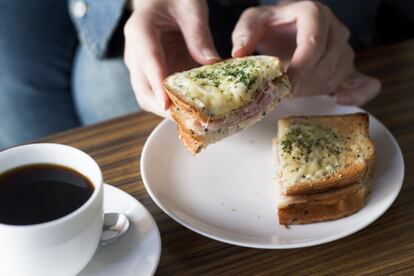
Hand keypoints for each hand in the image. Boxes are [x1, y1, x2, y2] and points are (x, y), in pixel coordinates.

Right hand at [124, 0, 219, 116]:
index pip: (148, 60)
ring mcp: (140, 66)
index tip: (168, 104)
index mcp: (140, 30)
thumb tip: (212, 64)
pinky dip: (171, 105)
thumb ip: (199, 34)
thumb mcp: (191, 8)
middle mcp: (134, 52)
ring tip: (191, 121)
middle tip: (187, 120)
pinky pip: (157, 94)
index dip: (158, 84)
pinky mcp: (151, 74)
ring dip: (167, 110)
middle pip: (142, 88)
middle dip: (162, 107)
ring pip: (147, 96)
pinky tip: (191, 111)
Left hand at [231, 1, 379, 104]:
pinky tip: (339, 99)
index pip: (313, 43)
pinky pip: (366, 82)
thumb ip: (245, 32)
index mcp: (314, 14)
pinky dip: (358, 94)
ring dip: (313, 89)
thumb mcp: (253, 22)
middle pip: (326, 63)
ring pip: (337, 75)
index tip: (283, 85)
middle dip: (302, 82)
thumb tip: (239, 52)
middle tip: (280, 92)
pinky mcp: (350, 66)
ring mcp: (345, 48)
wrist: (286, 30)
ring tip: (291, 90)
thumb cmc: (270, 26)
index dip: (300, 68)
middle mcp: (335, 29)